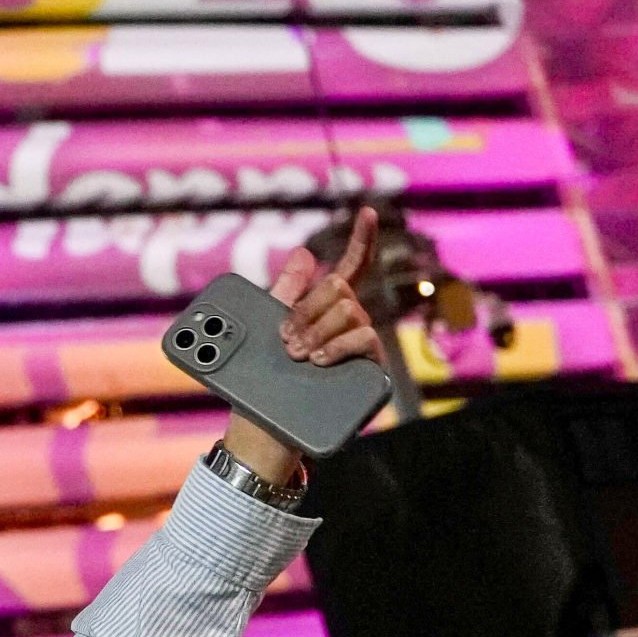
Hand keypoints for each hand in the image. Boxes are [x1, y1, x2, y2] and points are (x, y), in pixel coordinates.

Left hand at [268, 205, 384, 367]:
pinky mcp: (371, 369)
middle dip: (307, 309)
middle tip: (286, 339)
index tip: (368, 212)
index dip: (361, 239)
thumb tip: (304, 252)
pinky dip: (335, 347)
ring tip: (297, 355)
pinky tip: (318, 360)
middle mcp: (352, 322)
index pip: (352, 267)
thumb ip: (287, 291)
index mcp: (330, 308)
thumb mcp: (269, 327)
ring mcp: (363, 345)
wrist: (266, 424)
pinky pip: (362, 339)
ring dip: (316, 331)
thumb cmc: (268, 377)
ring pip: (348, 311)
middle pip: (339, 288)